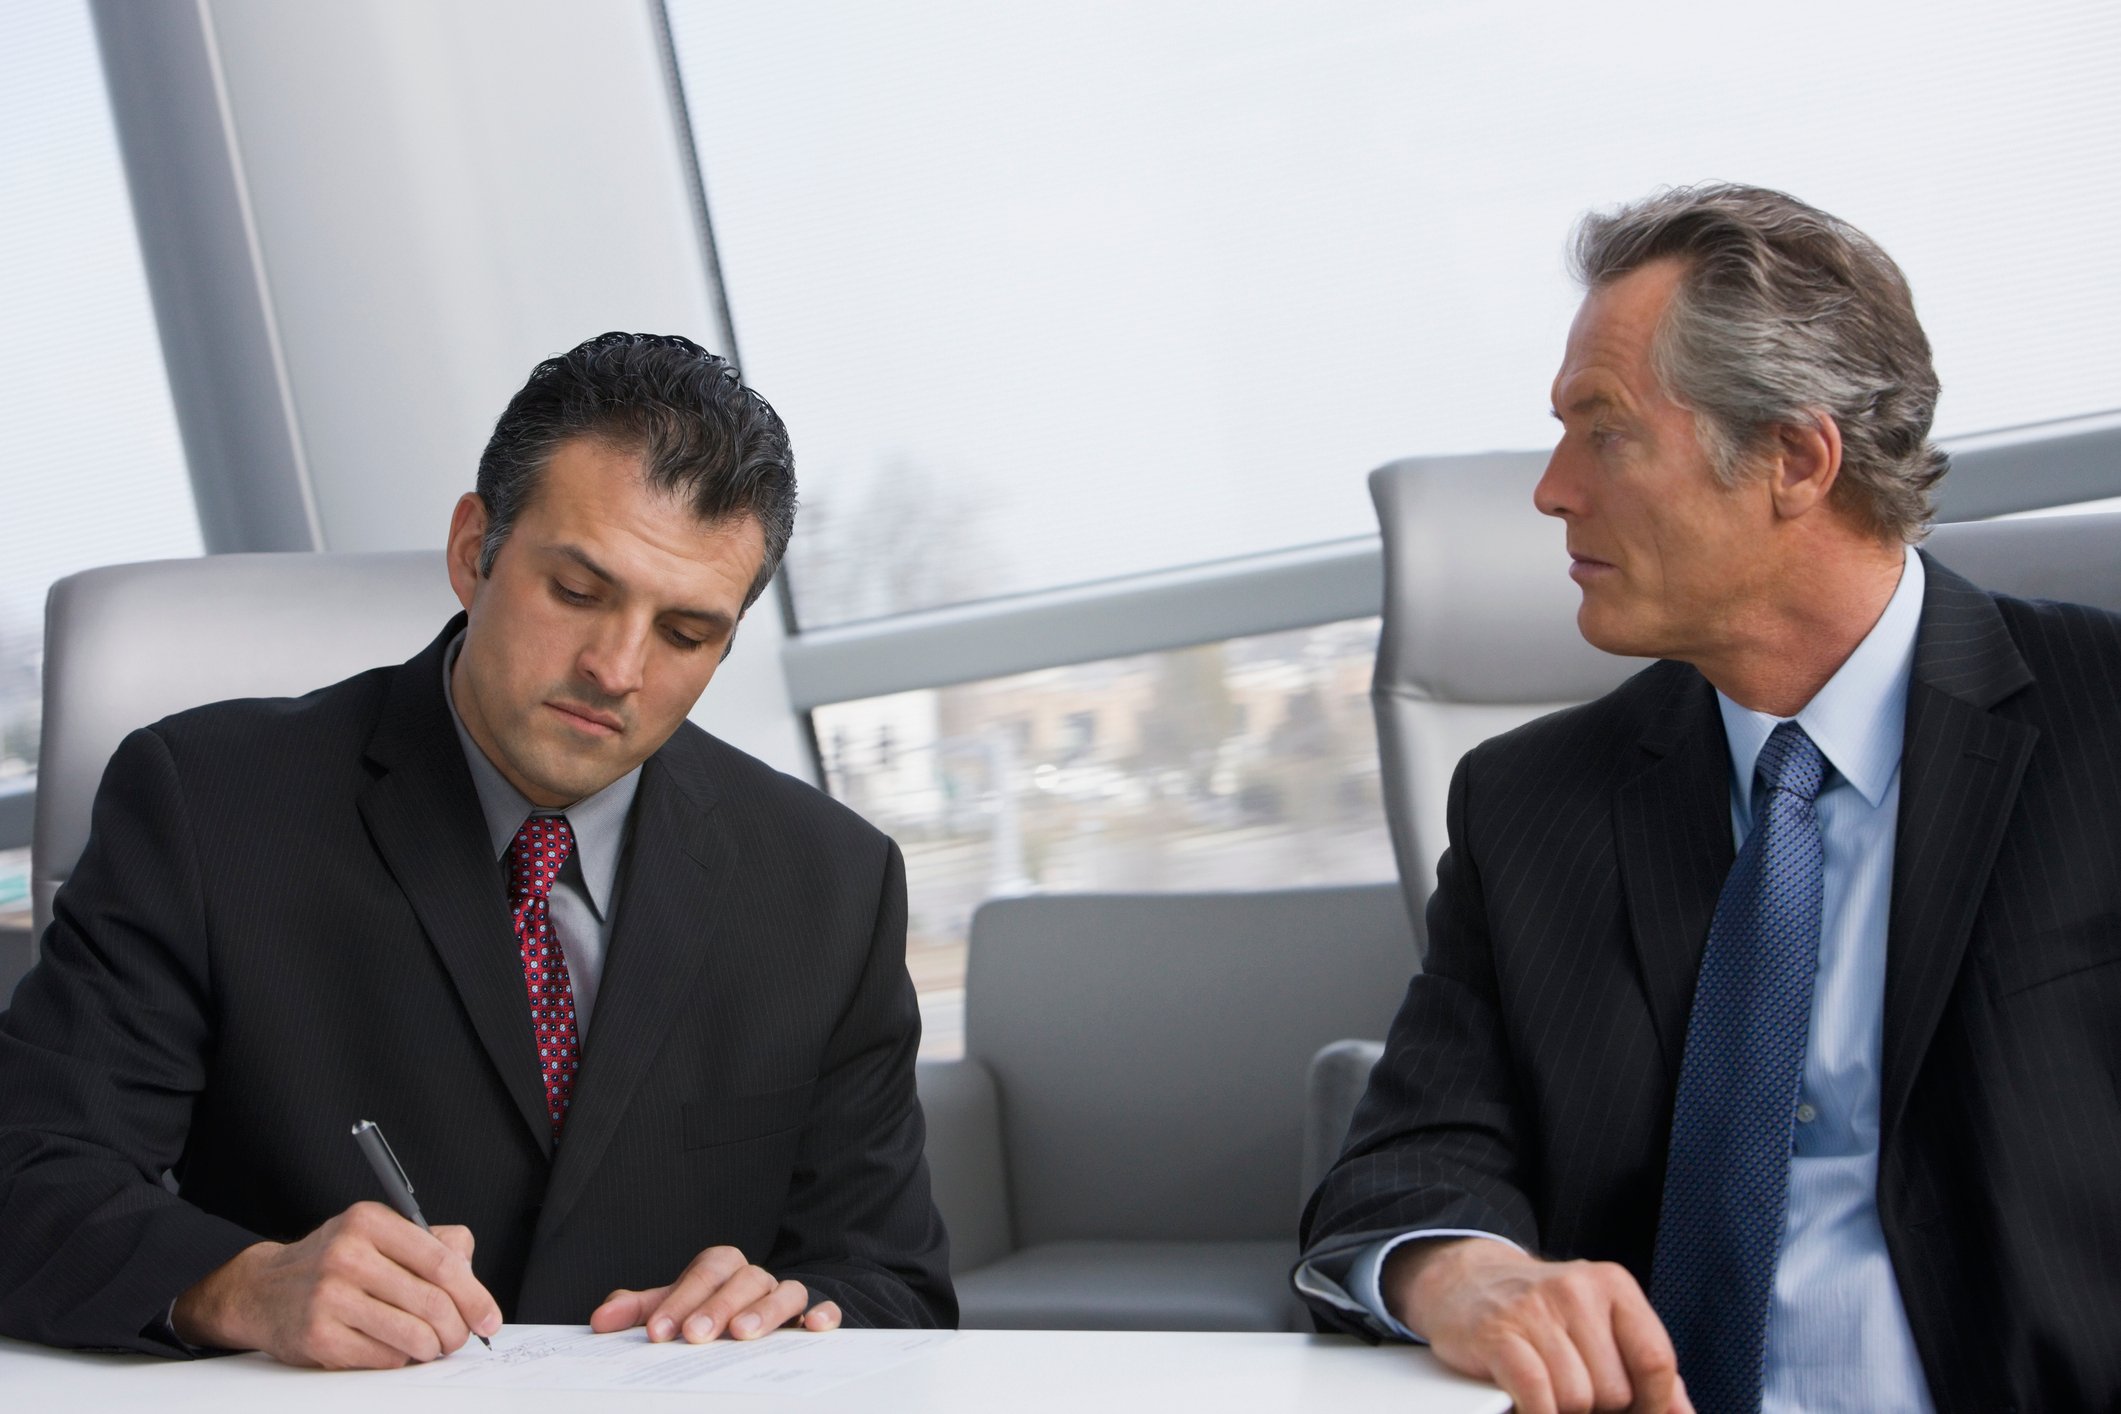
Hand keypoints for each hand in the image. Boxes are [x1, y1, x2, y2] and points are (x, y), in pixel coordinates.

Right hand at [171, 1200, 501, 1367]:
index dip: (474, 1295)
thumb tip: (473, 1280)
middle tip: (460, 1339)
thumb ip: (432, 1246)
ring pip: (412, 1334)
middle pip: (431, 1302)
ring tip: (432, 1346)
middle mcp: (347, 1255)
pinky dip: (399, 1360)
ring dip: (432, 1348)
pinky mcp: (317, 1336)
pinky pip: (384, 1358)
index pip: (441, 1261)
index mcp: (369, 1222)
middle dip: (457, 1329)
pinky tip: (394, 1350)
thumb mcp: (378, 1235)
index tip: (490, 1318)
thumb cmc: (333, 1263)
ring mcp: (329, 1297)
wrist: (262, 1290)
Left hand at [590, 1245, 840, 1341]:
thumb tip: (601, 1321)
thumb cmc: (707, 1312)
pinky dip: (822, 1313)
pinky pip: (825, 1307)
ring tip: (743, 1335)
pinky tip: (813, 1327)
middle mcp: (755, 1278)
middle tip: (695, 1337)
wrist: (752, 1317)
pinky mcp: (811, 1317)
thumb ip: (640, 1312)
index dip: (681, 1300)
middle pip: (743, 1279)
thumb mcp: (673, 1310)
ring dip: (765, 1311)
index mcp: (722, 1268)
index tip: (660, 1333)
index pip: (704, 1272)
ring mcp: (785, 1296)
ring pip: (784, 1291)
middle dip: (717, 1308)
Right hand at [1384, 1238, 1690, 1413]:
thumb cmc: (1541, 1313)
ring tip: (1546, 1392)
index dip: (1654, 1405)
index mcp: (1613, 1285)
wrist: (1463, 1280)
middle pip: (1614, 1390)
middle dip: (1597, 1407)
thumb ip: (1642, 1366)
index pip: (1656, 1361)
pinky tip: (1529, 1406)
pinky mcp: (1498, 1334)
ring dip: (1562, 1410)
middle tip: (1573, 1392)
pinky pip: (1538, 1396)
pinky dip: (1539, 1413)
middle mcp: (1576, 1289)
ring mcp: (1534, 1310)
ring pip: (1577, 1399)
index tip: (1637, 1413)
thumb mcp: (1598, 1322)